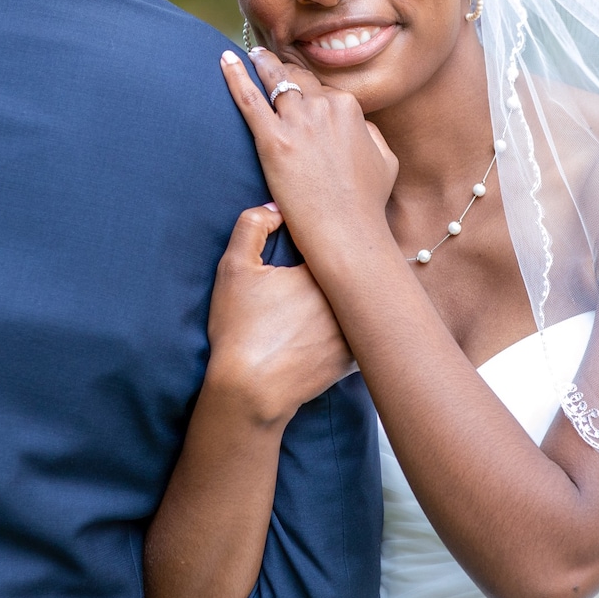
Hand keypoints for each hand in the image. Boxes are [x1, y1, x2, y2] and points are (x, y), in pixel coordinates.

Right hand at [203, 203, 353, 427]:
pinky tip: (340, 329)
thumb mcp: (234, 269)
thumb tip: (278, 206)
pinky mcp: (354, 359)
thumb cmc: (239, 329)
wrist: (249, 390)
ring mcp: (354, 331)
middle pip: (355, 272)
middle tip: (328, 268)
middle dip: (346, 266)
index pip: (337, 241)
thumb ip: (252, 225)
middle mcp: (347, 299)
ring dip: (358, 298)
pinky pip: (364, 337)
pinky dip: (356, 332)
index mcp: (324, 271)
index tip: (314, 244)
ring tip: (337, 297)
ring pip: (364, 304)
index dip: (326, 240)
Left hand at [219, 49, 399, 262]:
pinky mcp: (273, 140)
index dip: (307, 86)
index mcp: (350, 108)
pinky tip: (224, 59)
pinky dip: (235, 75)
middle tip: (267, 61)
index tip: (296, 83)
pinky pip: (248, 98)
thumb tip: (360, 123)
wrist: (346, 231)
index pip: (322, 87)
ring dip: (261, 63)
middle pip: (298, 78)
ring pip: (275, 80)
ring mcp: (298, 122)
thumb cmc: (367, 204)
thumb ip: (371, 134)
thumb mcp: (385, 160)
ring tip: (251, 55)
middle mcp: (324, 107)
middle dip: (283, 69)